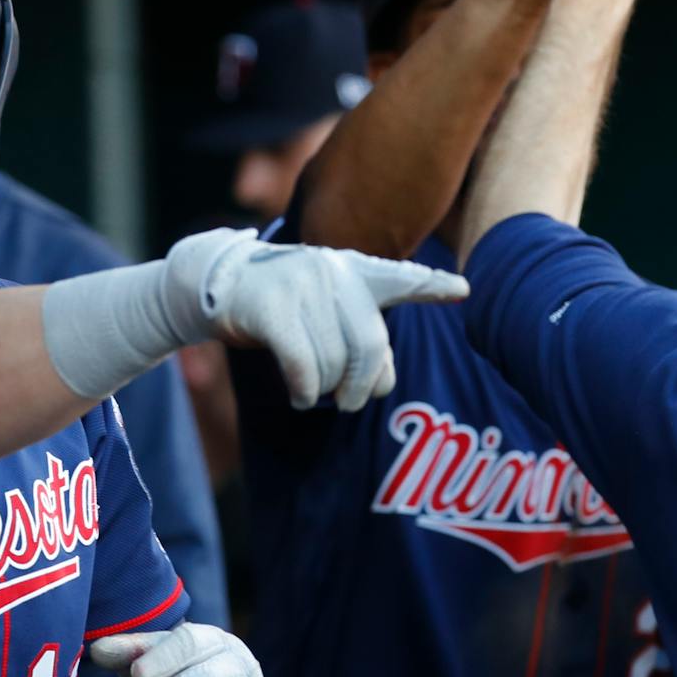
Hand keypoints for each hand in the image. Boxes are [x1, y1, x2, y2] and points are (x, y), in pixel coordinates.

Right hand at [164, 229, 467, 411]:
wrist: (213, 285)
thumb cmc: (278, 308)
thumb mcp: (322, 310)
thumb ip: (357, 335)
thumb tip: (379, 387)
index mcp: (352, 271)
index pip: (400, 278)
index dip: (432, 286)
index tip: (463, 290)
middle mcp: (333, 271)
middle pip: (371, 346)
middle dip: (362, 386)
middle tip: (350, 405)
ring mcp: (301, 285)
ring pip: (333, 362)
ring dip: (324, 391)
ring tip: (311, 393)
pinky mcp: (270, 306)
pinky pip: (303, 365)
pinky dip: (305, 392)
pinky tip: (300, 398)